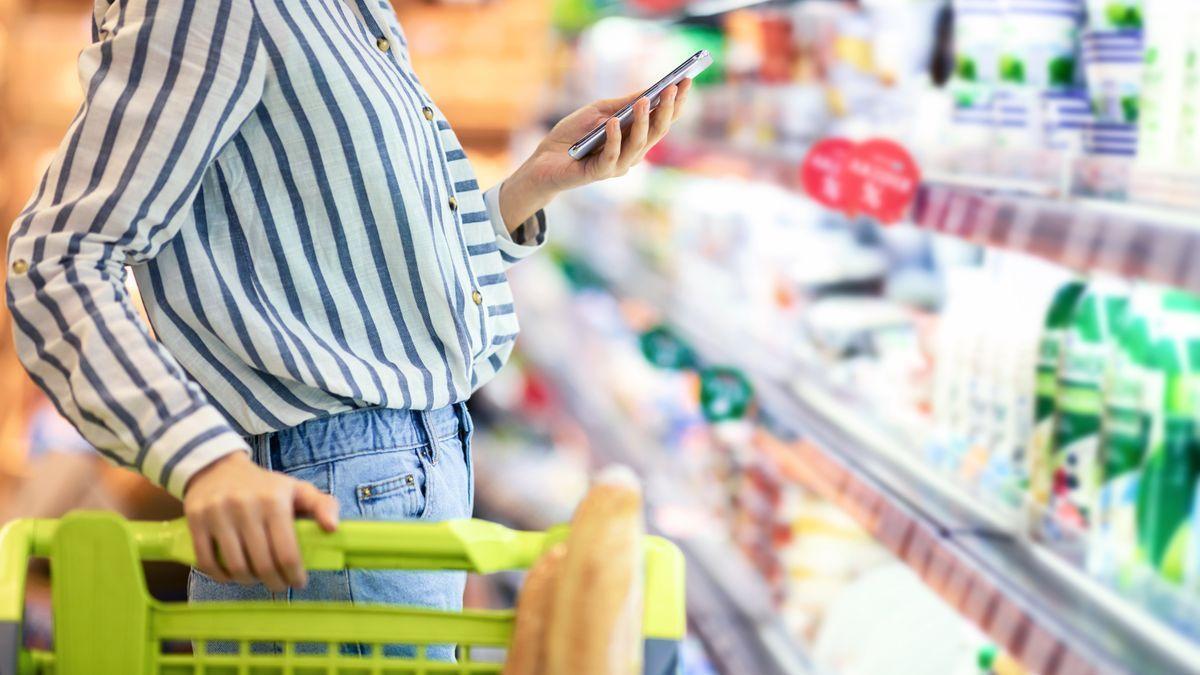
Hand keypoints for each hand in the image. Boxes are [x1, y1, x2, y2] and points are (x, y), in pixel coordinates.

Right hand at [183, 451, 338, 591]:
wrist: (218, 468)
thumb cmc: (264, 486)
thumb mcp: (297, 489)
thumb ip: (323, 505)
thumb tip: (333, 528)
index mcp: (274, 501)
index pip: (287, 553)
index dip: (294, 575)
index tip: (298, 582)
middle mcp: (245, 506)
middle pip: (262, 564)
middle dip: (274, 582)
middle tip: (278, 585)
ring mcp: (218, 513)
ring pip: (235, 566)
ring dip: (248, 581)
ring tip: (256, 579)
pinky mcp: (195, 520)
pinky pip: (206, 561)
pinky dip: (220, 576)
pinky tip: (232, 575)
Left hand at [499, 79, 692, 227]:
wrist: (543, 161)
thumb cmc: (572, 136)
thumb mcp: (598, 112)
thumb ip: (621, 105)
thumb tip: (648, 91)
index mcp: (635, 139)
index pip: (661, 121)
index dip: (676, 103)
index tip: (686, 80)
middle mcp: (632, 155)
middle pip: (656, 132)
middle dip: (666, 110)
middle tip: (673, 88)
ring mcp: (618, 166)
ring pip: (638, 145)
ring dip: (642, 121)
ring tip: (644, 100)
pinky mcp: (599, 173)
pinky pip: (612, 156)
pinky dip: (614, 139)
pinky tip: (613, 123)